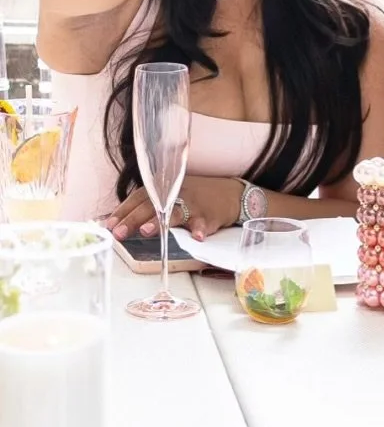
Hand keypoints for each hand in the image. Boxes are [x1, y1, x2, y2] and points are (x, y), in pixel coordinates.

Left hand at [105, 173, 239, 242]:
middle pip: (151, 205)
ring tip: (148, 231)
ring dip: (161, 221)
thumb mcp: (172, 196)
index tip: (109, 224)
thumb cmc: (196, 197)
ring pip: (174, 212)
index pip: (138, 197)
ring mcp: (193, 204)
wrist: (231, 194)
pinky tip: (197, 237)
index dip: (123, 210)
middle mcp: (176, 194)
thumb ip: (151, 207)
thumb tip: (124, 223)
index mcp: (164, 189)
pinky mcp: (210, 215)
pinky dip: (201, 229)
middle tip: (119, 233)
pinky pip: (204, 222)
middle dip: (133, 219)